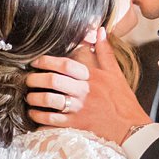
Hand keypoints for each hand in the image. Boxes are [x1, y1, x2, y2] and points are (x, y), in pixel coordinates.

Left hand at [28, 30, 148, 145]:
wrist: (130, 127)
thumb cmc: (122, 100)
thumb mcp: (115, 74)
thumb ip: (105, 52)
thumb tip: (100, 31)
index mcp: (91, 77)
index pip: (64, 64)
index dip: (46, 61)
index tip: (36, 62)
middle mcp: (83, 91)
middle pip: (52, 81)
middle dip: (35, 79)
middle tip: (28, 80)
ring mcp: (78, 109)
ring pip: (48, 100)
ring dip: (34, 98)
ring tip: (30, 98)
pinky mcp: (76, 124)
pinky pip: (51, 120)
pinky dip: (39, 118)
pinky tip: (35, 115)